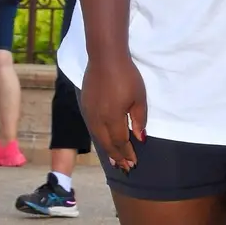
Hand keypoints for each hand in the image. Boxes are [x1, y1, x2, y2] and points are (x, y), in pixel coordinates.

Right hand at [81, 53, 145, 168]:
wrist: (105, 57)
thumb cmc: (126, 76)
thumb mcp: (139, 98)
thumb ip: (139, 119)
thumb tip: (140, 138)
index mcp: (112, 118)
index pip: (120, 142)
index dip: (127, 154)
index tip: (133, 164)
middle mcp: (98, 120)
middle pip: (107, 143)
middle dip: (117, 156)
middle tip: (125, 167)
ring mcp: (89, 113)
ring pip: (98, 137)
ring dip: (107, 149)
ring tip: (114, 160)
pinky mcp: (85, 106)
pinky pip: (93, 129)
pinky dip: (100, 138)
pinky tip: (104, 140)